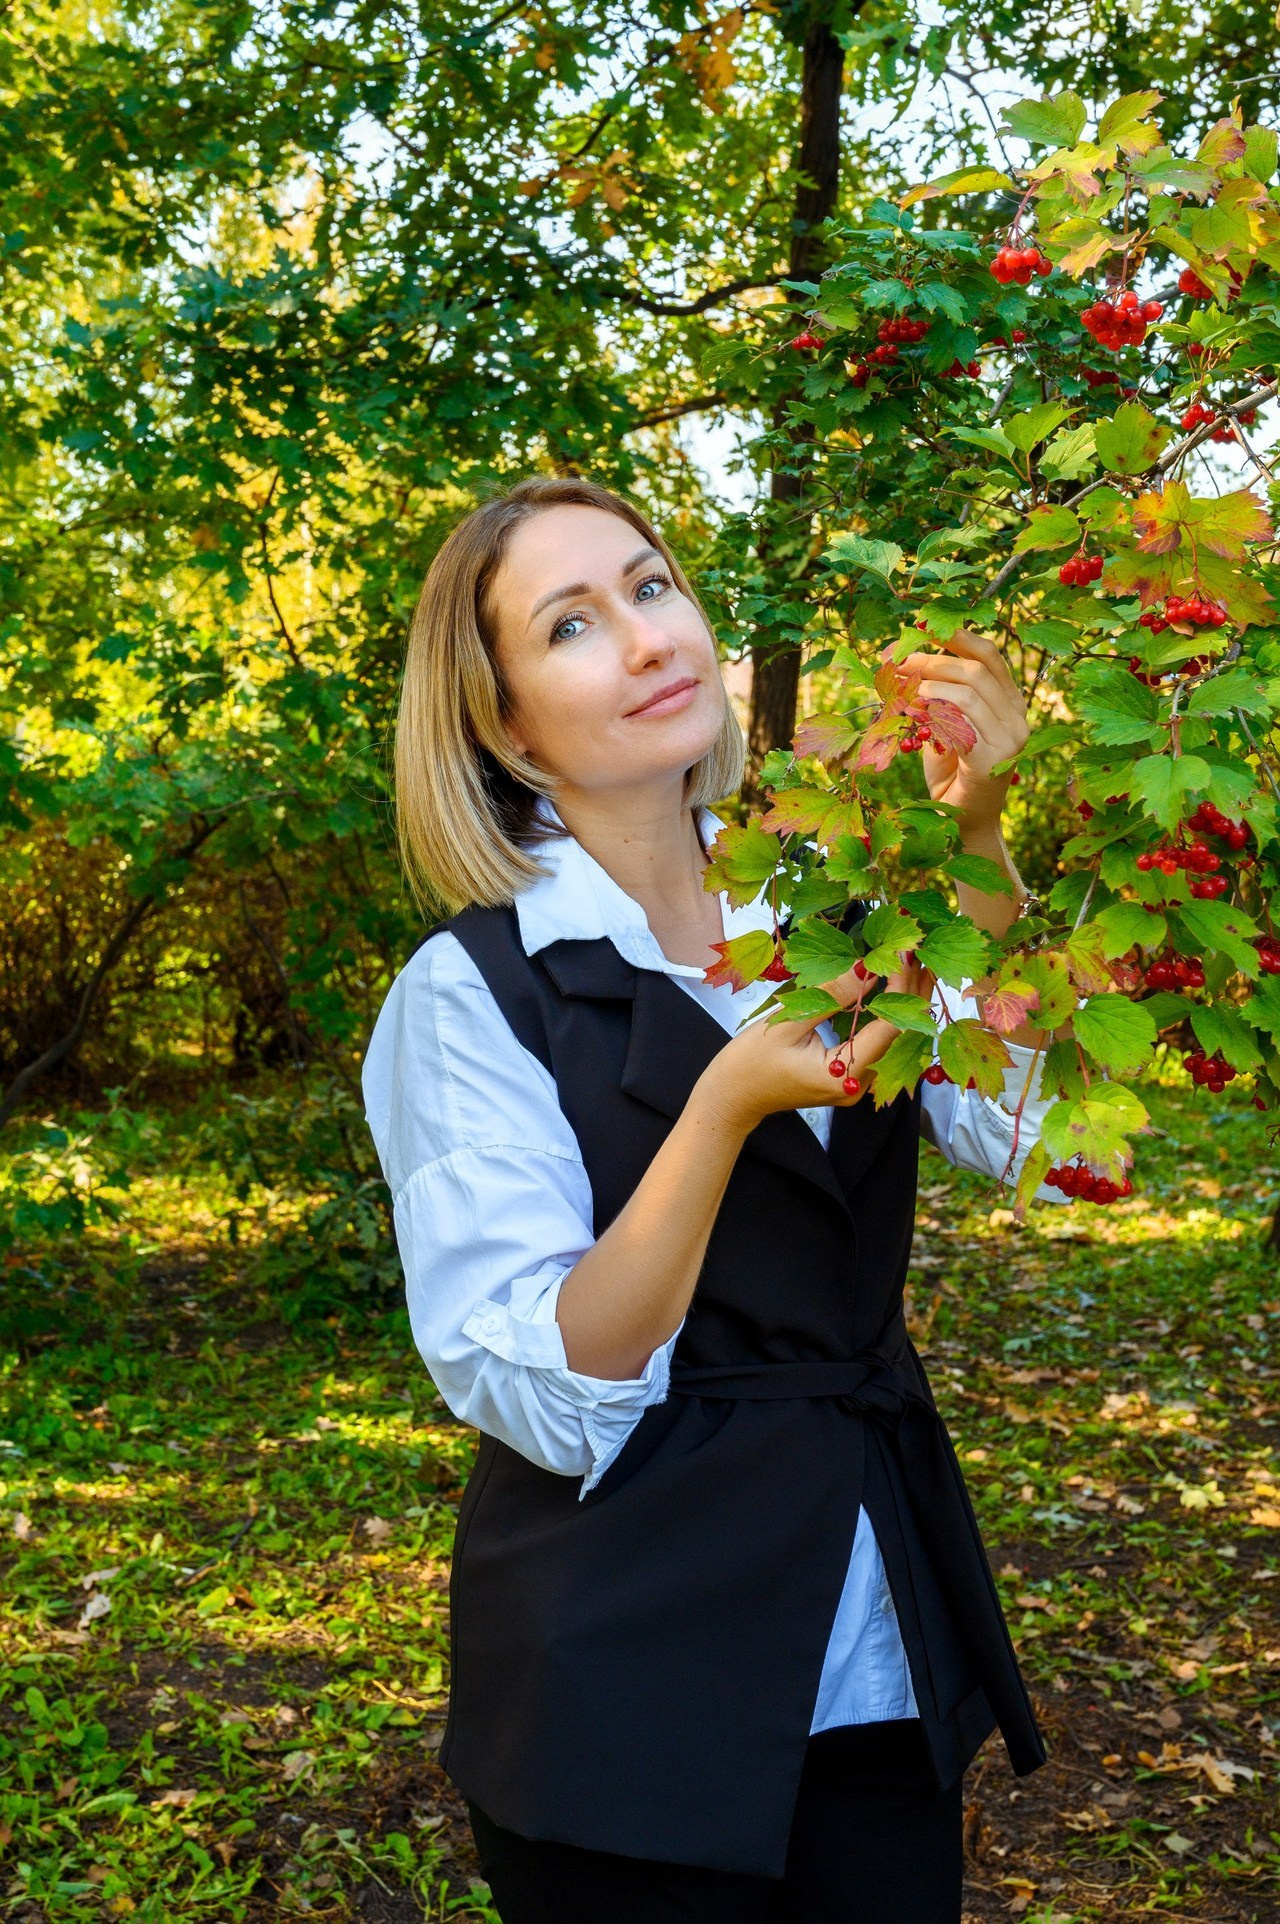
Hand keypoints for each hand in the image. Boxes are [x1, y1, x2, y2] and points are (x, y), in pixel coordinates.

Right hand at [694, 951, 935, 1136]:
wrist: (731, 1097)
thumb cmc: (749, 1062)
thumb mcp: (786, 1023)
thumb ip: (829, 997)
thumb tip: (866, 967)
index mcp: (844, 1077)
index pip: (888, 1027)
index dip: (901, 988)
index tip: (904, 952)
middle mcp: (858, 1085)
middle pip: (899, 1035)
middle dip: (911, 991)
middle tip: (919, 949)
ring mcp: (855, 1083)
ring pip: (892, 1038)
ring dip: (903, 999)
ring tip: (915, 962)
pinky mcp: (849, 1075)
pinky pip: (877, 1041)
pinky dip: (887, 1012)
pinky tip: (894, 985)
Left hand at [883, 627, 1028, 837]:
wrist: (961, 825)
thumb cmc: (950, 775)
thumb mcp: (944, 727)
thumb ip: (938, 697)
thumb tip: (908, 660)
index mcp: (1011, 703)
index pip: (990, 656)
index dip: (957, 637)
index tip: (923, 629)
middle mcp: (1018, 718)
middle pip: (974, 669)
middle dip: (930, 660)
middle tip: (897, 664)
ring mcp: (1010, 740)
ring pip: (966, 692)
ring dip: (926, 686)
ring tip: (900, 693)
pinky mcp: (993, 760)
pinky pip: (959, 722)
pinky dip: (931, 713)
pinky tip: (912, 714)